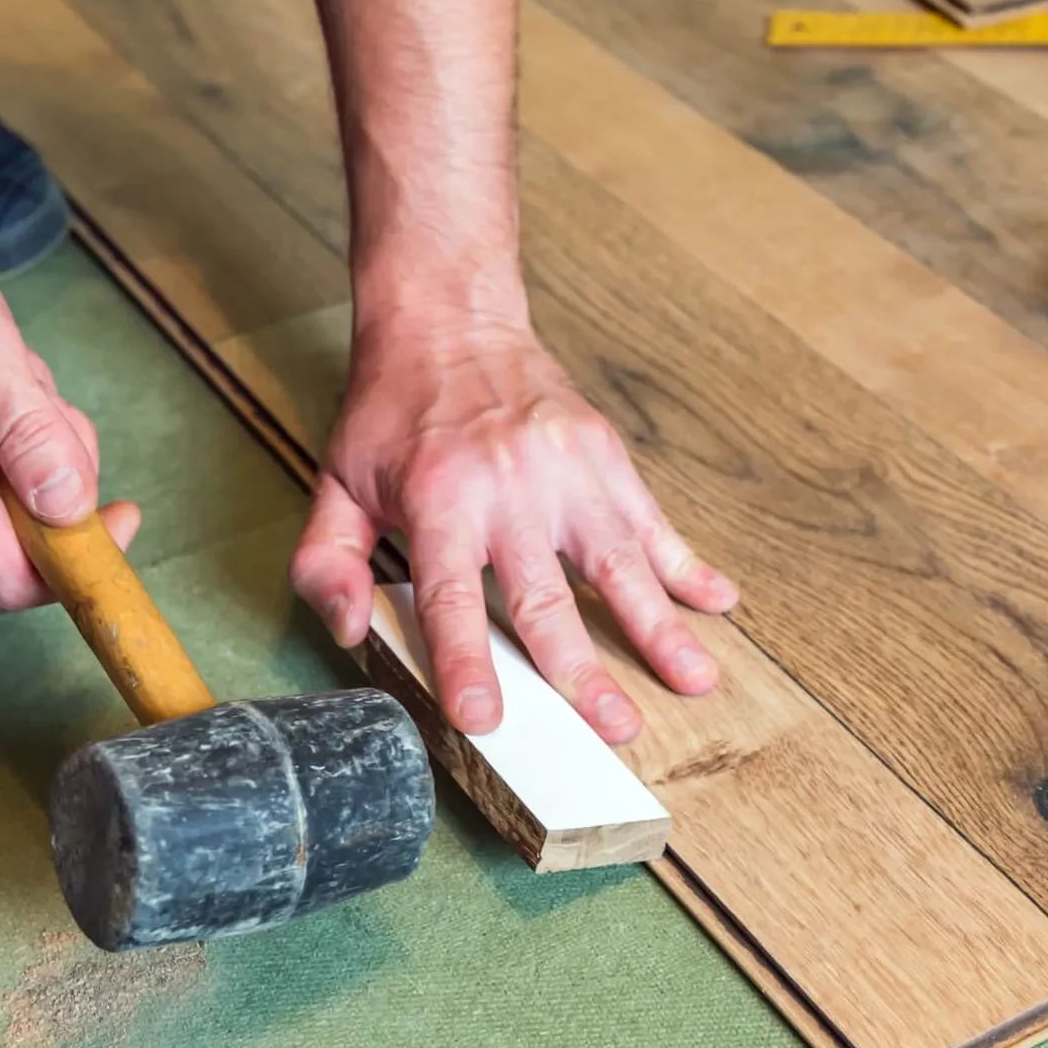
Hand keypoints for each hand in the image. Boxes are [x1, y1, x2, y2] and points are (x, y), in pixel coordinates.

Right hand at [0, 186, 138, 608]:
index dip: (82, 562)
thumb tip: (72, 506)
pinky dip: (14, 427)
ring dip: (39, 435)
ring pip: (21, 493)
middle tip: (37, 390)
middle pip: (33, 528)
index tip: (126, 510)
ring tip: (5, 374)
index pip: (14, 578)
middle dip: (62, 463)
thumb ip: (30, 432)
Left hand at [289, 313, 737, 743]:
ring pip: (618, 561)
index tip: (485, 718)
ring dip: (658, 626)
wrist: (450, 318)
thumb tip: (350, 631)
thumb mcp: (336, 480)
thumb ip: (329, 561)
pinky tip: (719, 599)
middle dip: (581, 669)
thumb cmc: (394, 411)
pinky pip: (651, 518)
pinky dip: (687, 562)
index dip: (466, 660)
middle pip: (548, 595)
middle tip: (615, 729)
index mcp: (439, 499)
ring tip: (695, 680)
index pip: (451, 596)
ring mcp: (566, 470)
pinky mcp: (604, 454)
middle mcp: (509, 488)